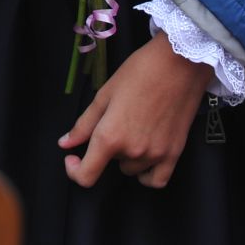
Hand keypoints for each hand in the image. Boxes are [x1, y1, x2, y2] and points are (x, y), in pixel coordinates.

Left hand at [59, 36, 213, 189]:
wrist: (179, 64)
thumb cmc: (140, 72)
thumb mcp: (104, 94)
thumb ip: (83, 125)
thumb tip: (65, 143)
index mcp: (110, 136)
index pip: (86, 176)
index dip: (75, 171)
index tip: (74, 158)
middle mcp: (132, 151)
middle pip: (110, 163)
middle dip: (108, 146)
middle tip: (116, 119)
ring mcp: (156, 155)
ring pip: (131, 169)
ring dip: (127, 156)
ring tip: (134, 126)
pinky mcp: (175, 153)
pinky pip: (156, 180)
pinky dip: (147, 173)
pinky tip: (144, 157)